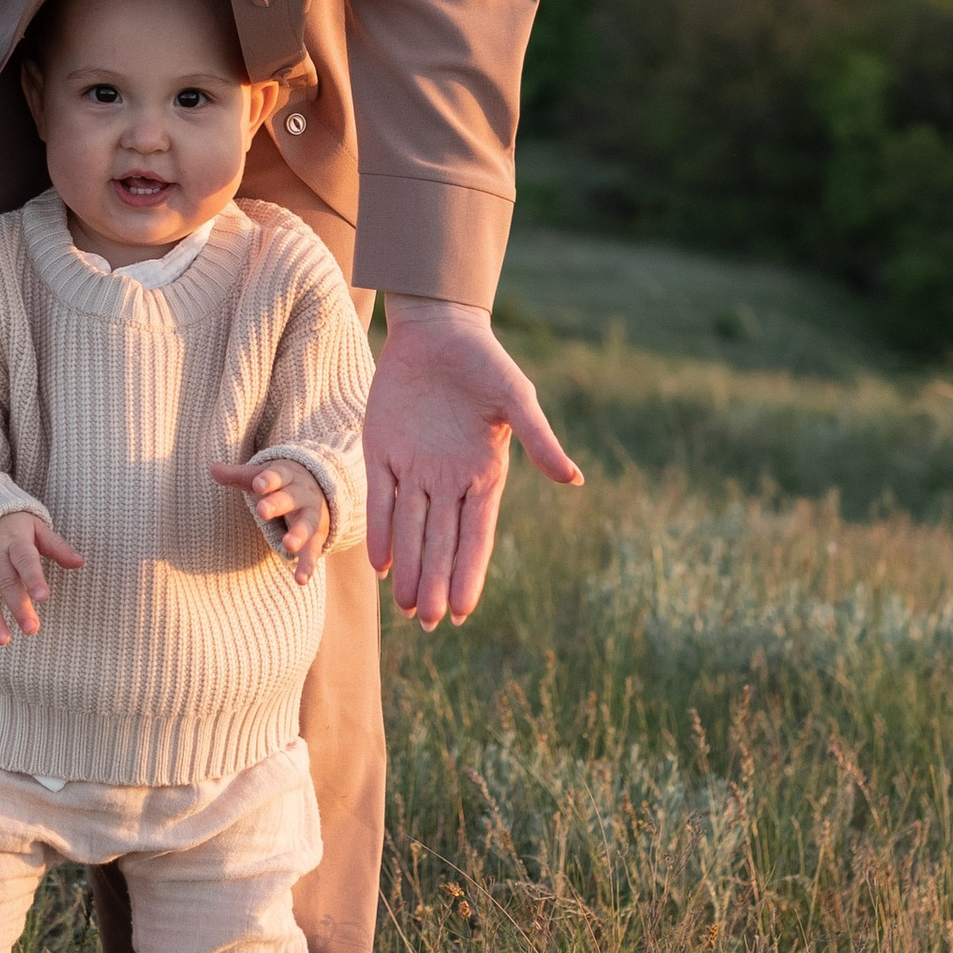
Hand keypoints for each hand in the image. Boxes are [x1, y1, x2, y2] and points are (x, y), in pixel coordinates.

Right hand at [0, 506, 84, 644]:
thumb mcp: (38, 528)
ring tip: (2, 640)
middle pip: (7, 582)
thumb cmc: (15, 524)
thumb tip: (81, 562)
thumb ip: (57, 547)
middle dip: (18, 606)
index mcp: (15, 542)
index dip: (34, 578)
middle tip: (32, 629)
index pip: (26, 560)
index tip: (43, 597)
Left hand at [209, 455, 331, 584]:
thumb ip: (238, 476)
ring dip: (298, 535)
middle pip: (290, 498)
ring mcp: (311, 516)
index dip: (268, 480)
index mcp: (287, 476)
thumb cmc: (282, 483)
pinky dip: (307, 565)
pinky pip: (312, 551)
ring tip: (288, 546)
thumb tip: (212, 469)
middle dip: (277, 504)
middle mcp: (302, 495)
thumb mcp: (262, 476)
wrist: (321, 486)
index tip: (258, 485)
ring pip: (306, 525)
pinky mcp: (316, 536)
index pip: (277, 476)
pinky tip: (301, 580)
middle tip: (262, 511)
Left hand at [363, 297, 580, 628]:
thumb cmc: (485, 362)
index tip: (463, 610)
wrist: (438, 330)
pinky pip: (381, 499)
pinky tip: (379, 564)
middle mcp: (448, 481)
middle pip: (441, 542)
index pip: (476, 536)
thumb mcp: (516, 399)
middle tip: (430, 622)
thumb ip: (539, 440)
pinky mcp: (383, 451)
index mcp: (484, 475)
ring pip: (410, 529)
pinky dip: (380, 531)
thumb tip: (574, 479)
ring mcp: (414, 469)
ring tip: (406, 609)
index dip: (469, 573)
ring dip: (408, 567)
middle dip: (435, 582)